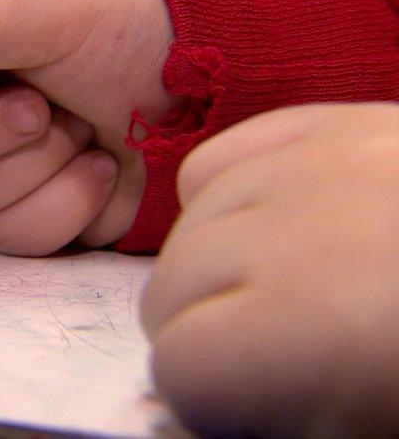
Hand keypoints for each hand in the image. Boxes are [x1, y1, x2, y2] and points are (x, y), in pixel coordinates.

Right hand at [0, 0, 176, 254]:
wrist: (218, 96)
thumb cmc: (136, 32)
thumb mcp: (54, 11)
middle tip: (45, 109)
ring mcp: (0, 166)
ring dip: (39, 170)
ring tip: (86, 133)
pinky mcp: (35, 213)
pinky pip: (18, 236)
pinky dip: (66, 206)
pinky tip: (101, 172)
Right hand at [142, 103, 398, 436]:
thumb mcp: (364, 428)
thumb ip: (270, 422)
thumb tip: (182, 420)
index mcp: (307, 327)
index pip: (179, 368)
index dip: (211, 399)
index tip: (257, 406)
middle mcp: (293, 230)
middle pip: (167, 291)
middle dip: (204, 334)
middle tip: (275, 360)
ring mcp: (313, 164)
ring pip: (187, 226)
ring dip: (214, 269)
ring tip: (285, 294)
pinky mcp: (331, 124)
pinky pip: (217, 161)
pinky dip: (222, 197)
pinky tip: (271, 229)